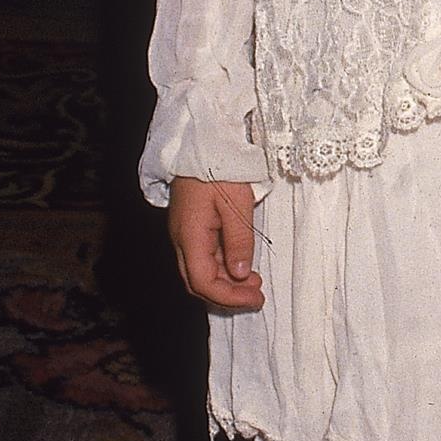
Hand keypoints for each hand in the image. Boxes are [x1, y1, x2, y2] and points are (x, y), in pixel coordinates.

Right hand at [168, 178, 265, 309]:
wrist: (200, 142)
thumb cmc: (218, 167)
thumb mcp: (237, 203)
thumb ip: (239, 240)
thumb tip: (242, 273)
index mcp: (190, 235)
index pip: (203, 282)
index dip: (229, 297)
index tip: (255, 298)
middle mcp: (182, 239)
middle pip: (198, 283)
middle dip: (227, 295)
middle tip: (257, 296)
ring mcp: (186, 234)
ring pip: (201, 272)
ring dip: (227, 283)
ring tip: (255, 283)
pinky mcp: (192, 227)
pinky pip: (204, 257)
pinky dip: (223, 268)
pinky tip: (242, 266)